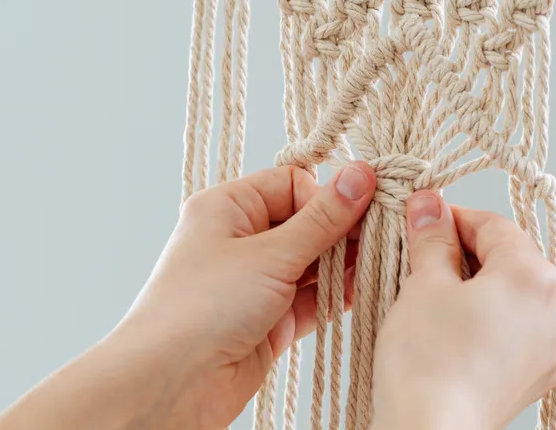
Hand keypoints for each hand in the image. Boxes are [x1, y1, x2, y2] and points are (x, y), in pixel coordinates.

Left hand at [112, 162, 375, 428]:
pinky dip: (337, 295)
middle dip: (343, 231)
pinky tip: (366, 289)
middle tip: (384, 234)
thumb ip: (322, 219)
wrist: (172, 382)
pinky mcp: (269, 320)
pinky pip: (312, 299)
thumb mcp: (271, 254)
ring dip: (345, 264)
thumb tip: (360, 174)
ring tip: (383, 260)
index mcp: (228, 207)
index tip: (360, 210)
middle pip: (306, 222)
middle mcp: (240, 240)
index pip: (292, 183)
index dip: (326, 197)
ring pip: (313, 263)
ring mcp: (256, 282)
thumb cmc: (204, 306)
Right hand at [372, 191, 555, 429]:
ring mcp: (551, 349)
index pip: (495, 225)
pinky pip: (515, 330)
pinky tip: (451, 328)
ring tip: (433, 293)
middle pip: (510, 259)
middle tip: (422, 254)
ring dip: (477, 285)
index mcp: (534, 278)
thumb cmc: (427, 360)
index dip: (453, 217)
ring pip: (513, 295)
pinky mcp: (536, 376)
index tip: (423, 217)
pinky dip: (487, 319)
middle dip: (465, 252)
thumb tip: (429, 206)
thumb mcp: (424, 284)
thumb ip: (432, 238)